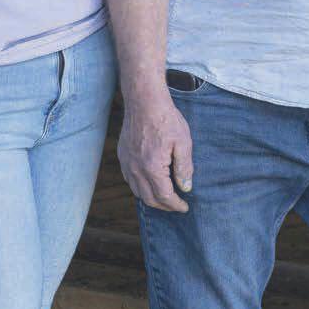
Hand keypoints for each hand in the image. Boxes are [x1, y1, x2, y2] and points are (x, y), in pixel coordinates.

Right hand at [118, 91, 193, 212]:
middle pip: (149, 198)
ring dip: (151, 199)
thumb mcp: (183, 142)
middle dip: (164, 206)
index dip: (176, 205)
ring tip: (164, 197)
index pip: (164, 196)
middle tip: (176, 206)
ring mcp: (127, 163)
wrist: (143, 101)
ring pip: (137, 191)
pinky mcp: (123, 155)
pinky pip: (129, 179)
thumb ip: (184, 168)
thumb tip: (186, 187)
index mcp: (152, 167)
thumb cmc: (165, 119)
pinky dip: (139, 187)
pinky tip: (149, 183)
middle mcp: (136, 169)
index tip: (185, 207)